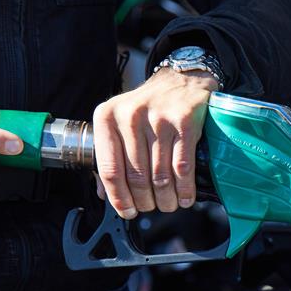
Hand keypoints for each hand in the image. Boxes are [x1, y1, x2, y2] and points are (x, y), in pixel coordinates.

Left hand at [92, 69, 216, 218]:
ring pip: (160, 175)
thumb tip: (104, 193)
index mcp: (107, 117)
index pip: (109, 169)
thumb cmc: (148, 106)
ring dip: (166, 199)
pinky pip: (182, 167)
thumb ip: (109, 155)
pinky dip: (185, 188)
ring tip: (169, 204)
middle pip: (136, 176)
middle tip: (151, 207)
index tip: (128, 211)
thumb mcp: (119, 123)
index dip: (119, 197)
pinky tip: (185, 196)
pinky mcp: (184, 123)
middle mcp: (130, 116)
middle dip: (146, 201)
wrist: (180, 79)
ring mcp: (159, 119)